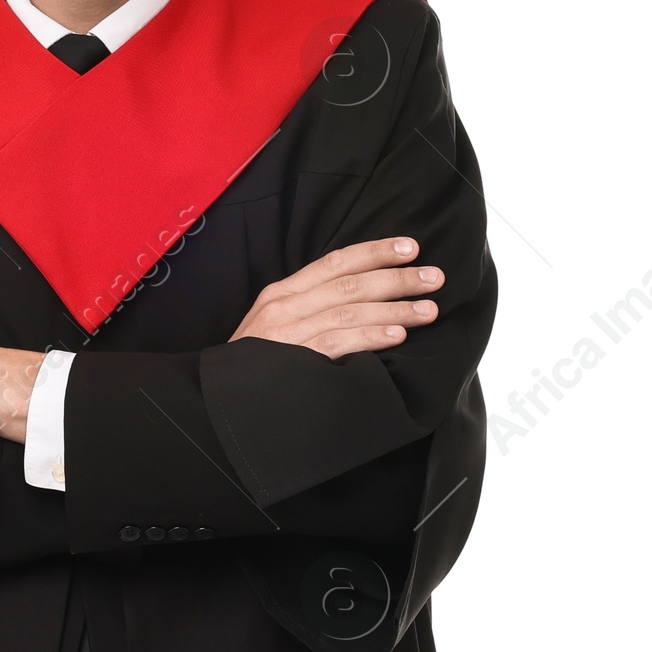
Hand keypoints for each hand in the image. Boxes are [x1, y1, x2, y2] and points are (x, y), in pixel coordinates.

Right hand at [230, 236, 442, 357]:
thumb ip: (309, 310)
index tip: (410, 248)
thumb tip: (361, 300)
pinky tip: (397, 336)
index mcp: (282, 293)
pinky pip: (339, 343)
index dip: (375, 252)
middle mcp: (285, 307)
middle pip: (351, 283)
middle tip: (434, 277)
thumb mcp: (274, 328)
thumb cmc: (254, 366)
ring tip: (428, 310)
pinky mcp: (293, 361)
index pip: (335, 262)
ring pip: (351, 310)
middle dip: (397, 279)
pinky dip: (370, 337)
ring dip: (395, 309)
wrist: (217, 402)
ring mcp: (288, 334)